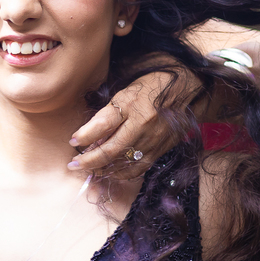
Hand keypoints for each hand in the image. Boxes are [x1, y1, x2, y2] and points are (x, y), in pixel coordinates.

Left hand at [69, 67, 201, 177]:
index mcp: (132, 103)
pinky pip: (139, 167)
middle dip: (89, 160)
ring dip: (102, 169)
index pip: (103, 124)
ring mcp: (154, 139)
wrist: (186, 89)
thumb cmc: (151, 87)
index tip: (73, 142)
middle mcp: (143, 123)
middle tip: (73, 165)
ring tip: (88, 170)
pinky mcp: (161, 149)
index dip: (85, 135)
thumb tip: (88, 134)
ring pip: (123, 162)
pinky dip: (122, 173)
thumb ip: (109, 112)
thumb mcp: (127, 91)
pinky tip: (111, 172)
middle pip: (111, 149)